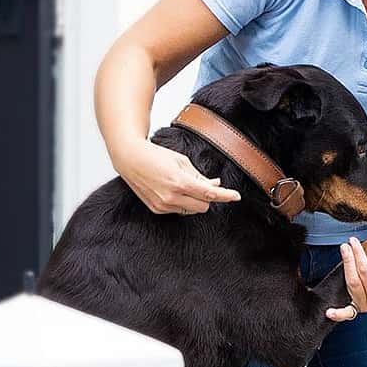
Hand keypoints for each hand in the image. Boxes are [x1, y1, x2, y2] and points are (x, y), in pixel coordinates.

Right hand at [114, 139, 240, 214]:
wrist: (130, 159)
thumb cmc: (155, 156)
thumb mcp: (182, 161)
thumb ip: (200, 176)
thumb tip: (215, 185)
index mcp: (180, 182)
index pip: (209, 194)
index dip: (225, 195)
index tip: (236, 196)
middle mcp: (171, 197)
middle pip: (203, 206)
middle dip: (207, 198)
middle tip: (204, 185)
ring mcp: (163, 205)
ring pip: (192, 210)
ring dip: (194, 201)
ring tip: (185, 185)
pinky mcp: (157, 209)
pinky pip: (179, 210)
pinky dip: (182, 202)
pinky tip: (174, 191)